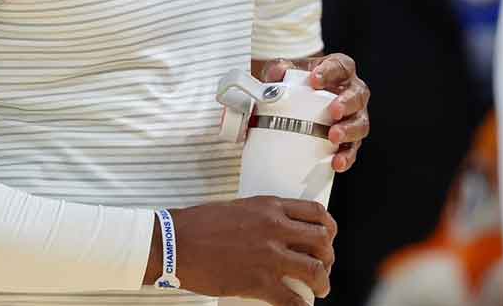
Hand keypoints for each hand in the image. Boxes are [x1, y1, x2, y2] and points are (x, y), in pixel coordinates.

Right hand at [148, 196, 336, 303]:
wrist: (174, 244)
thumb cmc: (197, 225)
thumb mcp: (236, 208)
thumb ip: (260, 216)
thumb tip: (275, 231)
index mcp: (269, 207)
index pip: (315, 212)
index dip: (328, 227)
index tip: (327, 237)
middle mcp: (275, 228)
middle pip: (322, 241)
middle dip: (328, 256)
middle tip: (323, 266)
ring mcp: (269, 256)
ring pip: (316, 271)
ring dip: (322, 282)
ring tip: (319, 289)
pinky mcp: (259, 282)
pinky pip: (292, 300)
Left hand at [261, 54, 369, 171]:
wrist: (295, 102)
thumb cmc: (298, 83)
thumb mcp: (285, 72)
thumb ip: (279, 69)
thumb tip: (277, 73)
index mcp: (339, 70)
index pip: (340, 66)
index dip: (330, 72)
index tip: (315, 80)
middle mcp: (351, 92)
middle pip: (357, 95)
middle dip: (347, 103)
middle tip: (334, 111)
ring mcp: (353, 116)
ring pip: (361, 123)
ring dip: (349, 130)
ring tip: (334, 136)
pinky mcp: (350, 139)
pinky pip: (353, 149)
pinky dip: (346, 156)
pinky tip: (336, 162)